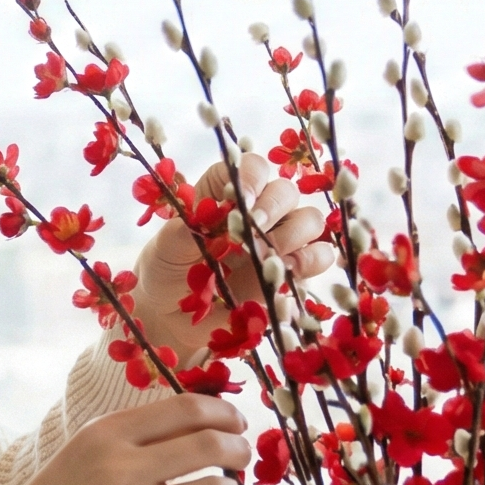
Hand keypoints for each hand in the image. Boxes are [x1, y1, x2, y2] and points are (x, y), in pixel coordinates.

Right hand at [0, 395, 249, 484]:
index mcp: (105, 434)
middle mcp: (118, 469)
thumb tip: (211, 424)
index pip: (187, 408)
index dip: (225, 413)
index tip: (237, 423)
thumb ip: (137, 435)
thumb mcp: (85, 452)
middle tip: (241, 458)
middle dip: (238, 449)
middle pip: (211, 445)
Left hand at [133, 152, 337, 357]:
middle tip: (251, 239)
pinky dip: (310, 262)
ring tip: (265, 260)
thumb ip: (180, 233)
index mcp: (223, 193)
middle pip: (285, 191)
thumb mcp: (163, 251)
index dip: (251, 177)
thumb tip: (204, 218)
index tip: (241, 202)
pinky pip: (321, 256)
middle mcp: (257, 211)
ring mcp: (278, 240)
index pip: (250, 167)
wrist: (174, 317)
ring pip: (310, 219)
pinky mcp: (292, 272)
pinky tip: (283, 275)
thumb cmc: (167, 273)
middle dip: (273, 209)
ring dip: (294, 235)